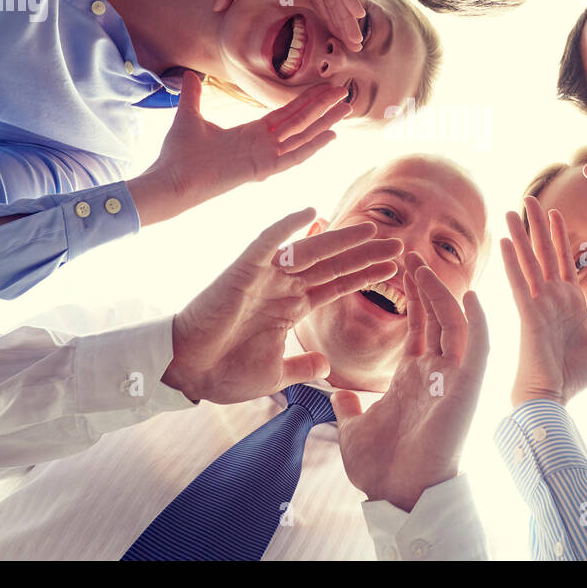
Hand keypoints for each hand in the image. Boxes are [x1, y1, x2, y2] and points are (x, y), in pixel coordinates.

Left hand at [129, 72, 348, 225]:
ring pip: (303, 136)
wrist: (170, 179)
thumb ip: (194, 96)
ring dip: (326, 123)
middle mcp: (262, 146)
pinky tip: (331, 136)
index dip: (306, 100)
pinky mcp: (261, 169)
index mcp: (250, 134)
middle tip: (344, 92)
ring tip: (346, 108)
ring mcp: (264, 158)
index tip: (324, 87)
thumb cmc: (178, 155)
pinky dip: (313, 147)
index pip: (286, 114)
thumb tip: (189, 75)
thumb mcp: (189, 116)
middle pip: (301, 123)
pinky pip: (293, 157)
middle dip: (323, 107)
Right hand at [162, 209, 401, 403]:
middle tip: (399, 242)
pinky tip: (311, 213)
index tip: (395, 268)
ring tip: (372, 229)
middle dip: (365, 254)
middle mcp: (282, 287)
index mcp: (291, 307)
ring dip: (341, 240)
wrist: (187, 372)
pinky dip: (287, 227)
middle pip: (333, 264)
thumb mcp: (275, 374)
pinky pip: (267, 244)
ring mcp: (264, 276)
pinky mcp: (242, 271)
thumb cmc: (224, 372)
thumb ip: (303, 367)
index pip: (337, 285)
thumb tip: (327, 366)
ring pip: (310, 252)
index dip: (365, 275)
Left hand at [334, 253, 488, 511]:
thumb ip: (351, 408)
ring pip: (455, 324)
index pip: (418, 325)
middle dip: (425, 284)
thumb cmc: (381, 467)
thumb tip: (341, 397)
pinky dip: (477, 322)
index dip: (412, 296)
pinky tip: (471, 296)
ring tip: (423, 264)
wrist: (396, 494)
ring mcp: (453, 379)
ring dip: (442, 293)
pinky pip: (477, 349)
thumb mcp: (356, 427)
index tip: (400, 267)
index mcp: (414, 377)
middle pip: (438, 316)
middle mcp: (437, 373)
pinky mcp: (466, 389)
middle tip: (409, 253)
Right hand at [502, 196, 586, 407]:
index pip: (563, 261)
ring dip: (521, 235)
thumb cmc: (575, 377)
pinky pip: (520, 282)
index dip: (559, 237)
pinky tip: (505, 240)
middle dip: (538, 225)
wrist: (554, 397)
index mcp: (569, 303)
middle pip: (544, 252)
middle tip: (530, 197)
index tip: (555, 212)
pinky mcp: (529, 313)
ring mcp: (538, 303)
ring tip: (513, 209)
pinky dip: (513, 261)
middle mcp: (551, 298)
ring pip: (529, 261)